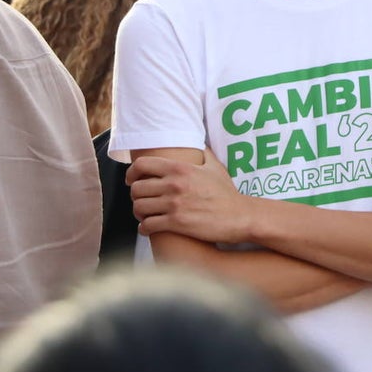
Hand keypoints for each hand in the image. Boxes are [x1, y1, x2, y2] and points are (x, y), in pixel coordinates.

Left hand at [127, 149, 248, 242]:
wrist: (239, 216)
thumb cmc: (226, 193)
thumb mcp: (215, 168)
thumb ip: (203, 153)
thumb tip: (199, 143)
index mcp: (180, 168)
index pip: (142, 165)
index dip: (131, 172)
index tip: (132, 180)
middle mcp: (174, 184)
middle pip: (137, 188)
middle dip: (136, 196)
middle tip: (142, 200)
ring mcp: (174, 204)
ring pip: (139, 207)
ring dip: (138, 213)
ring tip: (145, 215)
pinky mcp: (176, 223)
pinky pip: (147, 225)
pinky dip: (144, 228)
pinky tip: (148, 228)